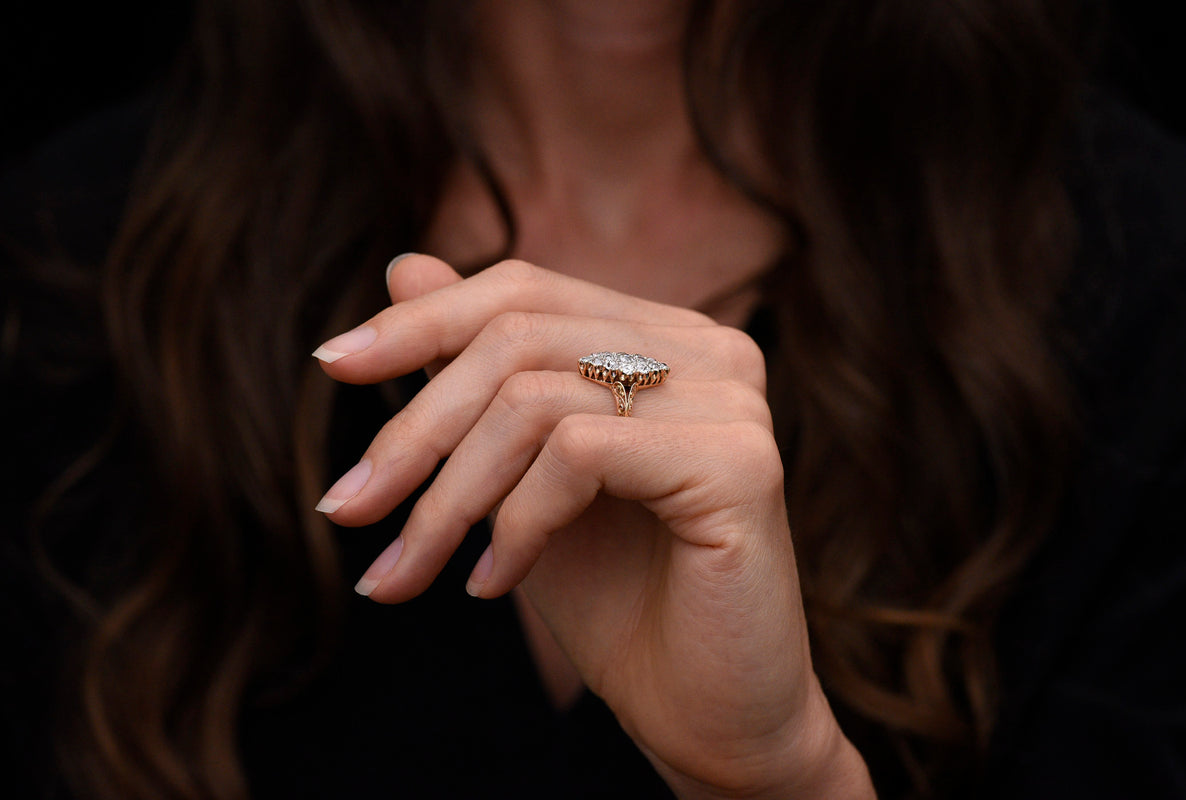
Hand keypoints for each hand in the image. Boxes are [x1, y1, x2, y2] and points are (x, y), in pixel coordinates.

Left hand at [314, 254, 873, 797]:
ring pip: (533, 398)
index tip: (332, 368)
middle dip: (414, 430)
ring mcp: (731, 400)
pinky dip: (514, 525)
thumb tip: (405, 266)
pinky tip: (495, 585)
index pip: (524, 290)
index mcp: (662, 338)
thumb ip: (475, 376)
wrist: (707, 713)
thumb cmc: (615, 597)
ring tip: (408, 573)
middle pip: (516, 335)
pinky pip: (577, 454)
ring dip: (448, 497)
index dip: (422, 321)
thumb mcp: (517, 477)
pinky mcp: (740, 462)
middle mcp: (707, 351)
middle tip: (348, 508)